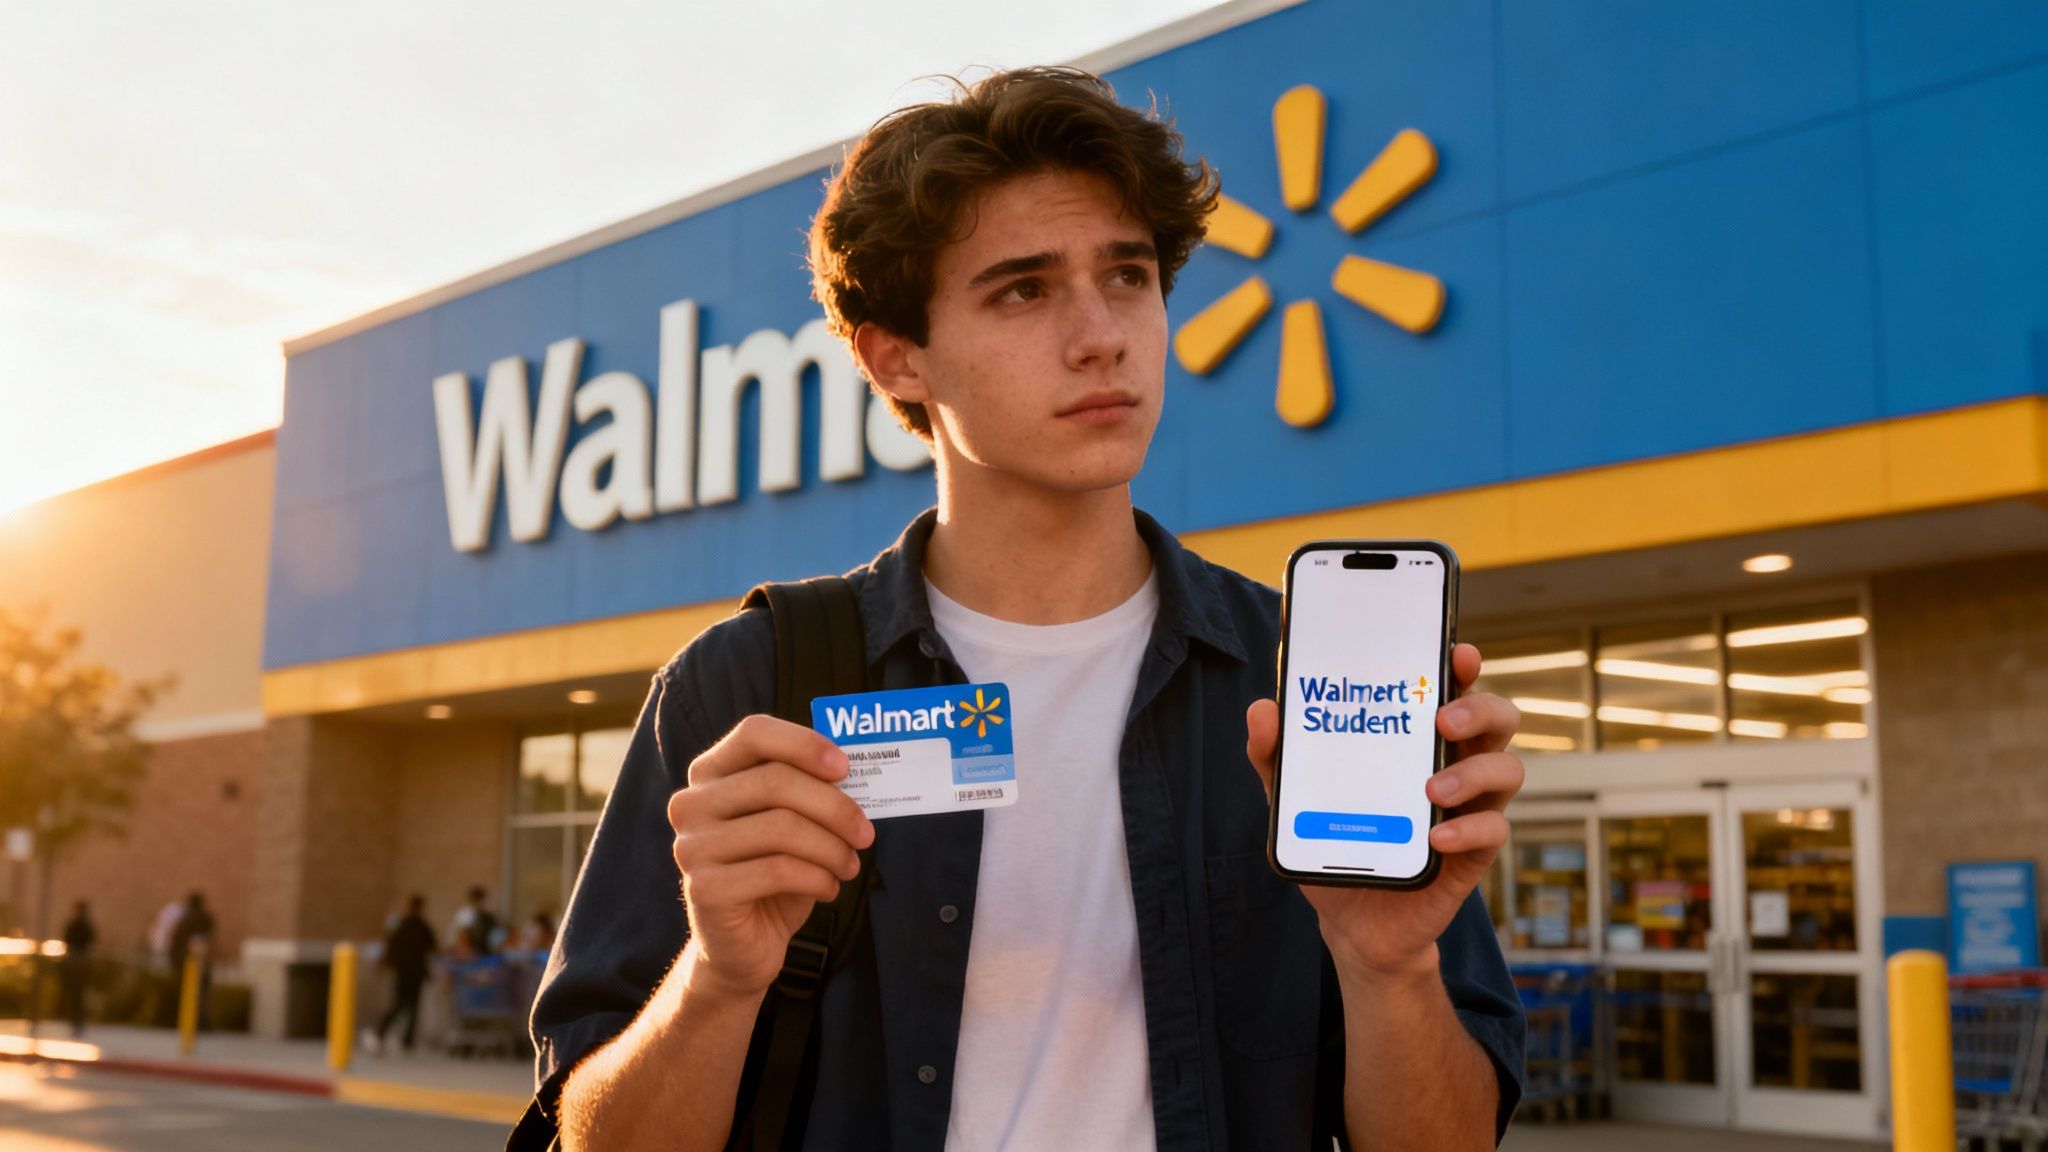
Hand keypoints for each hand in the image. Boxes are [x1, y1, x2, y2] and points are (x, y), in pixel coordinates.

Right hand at [668, 715, 876, 997]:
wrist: (742, 945)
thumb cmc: (773, 873)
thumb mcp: (791, 823)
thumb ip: (809, 791)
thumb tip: (853, 770)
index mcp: (710, 774)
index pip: (754, 733)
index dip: (805, 744)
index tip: (845, 768)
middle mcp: (692, 804)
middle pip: (776, 782)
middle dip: (835, 807)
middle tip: (865, 833)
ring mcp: (692, 847)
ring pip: (782, 828)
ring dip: (832, 848)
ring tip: (849, 865)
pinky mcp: (705, 889)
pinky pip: (779, 870)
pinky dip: (818, 878)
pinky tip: (829, 888)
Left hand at [1245, 643, 1523, 980]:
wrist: (1350, 922)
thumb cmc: (1336, 841)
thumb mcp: (1295, 797)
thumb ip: (1275, 755)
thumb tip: (1262, 711)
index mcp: (1419, 738)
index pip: (1452, 688)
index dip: (1462, 666)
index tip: (1456, 652)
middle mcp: (1454, 764)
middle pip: (1498, 719)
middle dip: (1480, 709)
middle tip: (1443, 718)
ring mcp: (1470, 808)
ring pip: (1507, 770)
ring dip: (1474, 773)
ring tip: (1431, 791)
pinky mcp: (1472, 854)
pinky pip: (1493, 832)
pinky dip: (1468, 832)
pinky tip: (1436, 839)